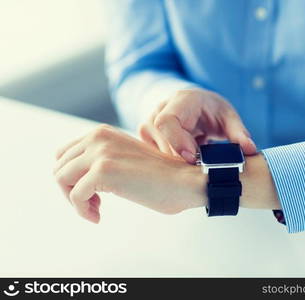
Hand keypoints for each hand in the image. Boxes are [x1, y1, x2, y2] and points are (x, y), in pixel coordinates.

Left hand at [53, 124, 206, 222]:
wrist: (185, 181)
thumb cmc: (162, 177)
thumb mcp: (126, 158)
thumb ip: (104, 159)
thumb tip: (80, 178)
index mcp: (103, 133)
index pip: (65, 153)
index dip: (72, 176)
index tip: (90, 191)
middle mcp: (98, 137)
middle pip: (59, 166)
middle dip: (71, 189)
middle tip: (92, 203)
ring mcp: (100, 152)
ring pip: (61, 178)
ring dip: (74, 200)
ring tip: (95, 209)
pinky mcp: (103, 171)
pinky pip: (75, 195)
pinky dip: (82, 210)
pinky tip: (98, 216)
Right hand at [138, 88, 256, 162]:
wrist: (193, 104)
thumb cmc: (211, 110)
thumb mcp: (228, 117)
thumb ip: (238, 133)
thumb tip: (250, 149)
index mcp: (181, 101)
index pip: (167, 121)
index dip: (177, 141)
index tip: (191, 158)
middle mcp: (160, 110)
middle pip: (163, 141)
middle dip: (181, 159)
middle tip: (201, 167)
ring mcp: (149, 124)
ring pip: (157, 152)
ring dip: (177, 162)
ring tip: (195, 161)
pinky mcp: (146, 138)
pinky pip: (155, 157)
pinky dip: (171, 163)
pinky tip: (184, 161)